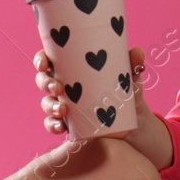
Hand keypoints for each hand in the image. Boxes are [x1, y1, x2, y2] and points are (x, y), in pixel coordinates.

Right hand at [35, 46, 154, 136]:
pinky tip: (61, 127)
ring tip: (63, 110)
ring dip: (50, 106)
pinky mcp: (68, 123)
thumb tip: (138, 52)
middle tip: (57, 88)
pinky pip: (52, 124)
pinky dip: (53, 125)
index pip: (48, 59)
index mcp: (72, 67)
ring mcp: (63, 105)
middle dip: (45, 83)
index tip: (44, 63)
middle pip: (43, 80)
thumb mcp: (129, 77)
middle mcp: (63, 85)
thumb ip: (132, 64)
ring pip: (47, 103)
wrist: (133, 121)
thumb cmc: (126, 90)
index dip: (41, 60)